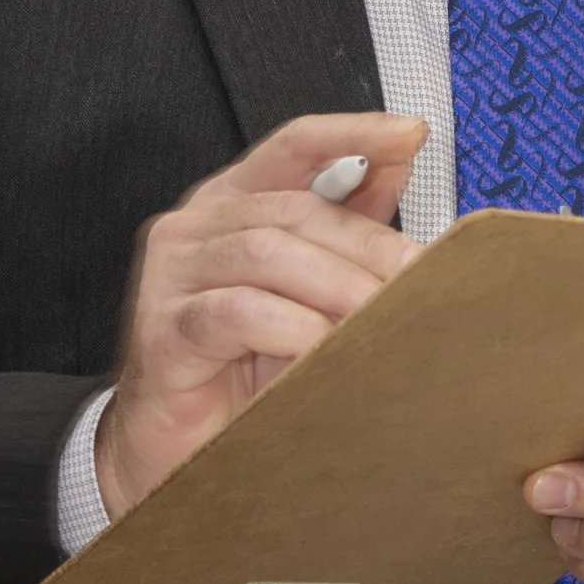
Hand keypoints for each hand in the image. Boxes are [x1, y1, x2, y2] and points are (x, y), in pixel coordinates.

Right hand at [93, 113, 426, 519]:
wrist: (174, 451)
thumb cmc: (241, 367)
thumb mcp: (305, 289)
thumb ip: (343, 226)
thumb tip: (397, 165)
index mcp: (231, 203)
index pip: (293, 145)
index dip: (352, 132)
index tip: (410, 133)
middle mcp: (195, 227)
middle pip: (294, 208)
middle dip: (366, 243)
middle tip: (419, 281)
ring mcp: (171, 275)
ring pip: (268, 252)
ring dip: (338, 286)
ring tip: (383, 321)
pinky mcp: (163, 331)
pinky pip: (237, 313)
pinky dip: (294, 328)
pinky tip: (327, 350)